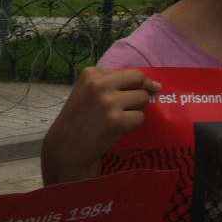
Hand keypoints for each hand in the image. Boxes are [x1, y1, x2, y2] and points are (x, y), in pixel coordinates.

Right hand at [42, 68, 160, 184]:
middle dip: (140, 93)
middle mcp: (99, 84)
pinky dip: (132, 125)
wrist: (65, 149)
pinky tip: (116, 130)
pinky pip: (140, 117)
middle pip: (139, 79)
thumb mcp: (89, 93)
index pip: (129, 73)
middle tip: (127, 107)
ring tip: (116, 119)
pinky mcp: (116, 120)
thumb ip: (114, 84)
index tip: (122, 97)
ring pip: (142, 98)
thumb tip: (156, 85)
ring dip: (135, 110)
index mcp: (91, 74)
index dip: (132, 86)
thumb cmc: (80, 120)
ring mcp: (108, 102)